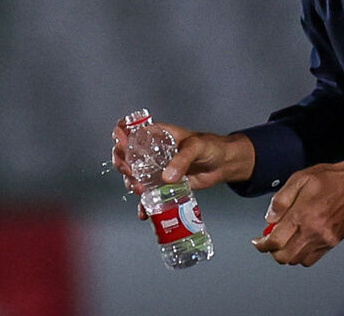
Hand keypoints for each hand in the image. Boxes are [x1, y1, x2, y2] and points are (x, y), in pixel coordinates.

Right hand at [111, 121, 254, 217]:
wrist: (223, 164)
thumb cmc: (210, 147)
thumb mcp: (196, 147)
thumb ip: (182, 159)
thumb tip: (167, 177)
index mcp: (157, 135)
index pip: (131, 129)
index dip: (120, 134)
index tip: (121, 143)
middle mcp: (152, 151)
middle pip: (125, 154)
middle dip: (122, 164)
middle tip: (130, 173)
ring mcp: (155, 169)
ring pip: (132, 176)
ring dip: (130, 183)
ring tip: (139, 191)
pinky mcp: (162, 185)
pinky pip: (148, 195)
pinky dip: (143, 204)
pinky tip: (144, 212)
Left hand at [250, 159, 343, 266]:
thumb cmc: (329, 179)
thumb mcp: (299, 179)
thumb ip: (281, 200)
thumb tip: (269, 218)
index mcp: (302, 215)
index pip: (275, 241)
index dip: (261, 244)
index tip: (257, 241)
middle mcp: (313, 231)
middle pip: (284, 257)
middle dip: (272, 251)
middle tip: (269, 240)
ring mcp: (324, 239)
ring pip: (297, 260)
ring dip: (286, 253)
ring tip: (284, 239)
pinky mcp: (333, 243)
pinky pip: (311, 259)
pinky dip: (300, 255)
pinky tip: (299, 242)